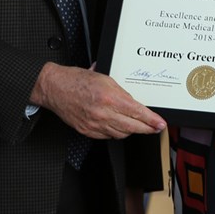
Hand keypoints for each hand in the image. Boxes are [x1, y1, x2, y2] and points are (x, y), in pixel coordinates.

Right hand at [32, 62, 165, 138]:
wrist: (54, 88)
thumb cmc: (75, 79)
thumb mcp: (103, 77)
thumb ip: (119, 89)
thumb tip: (132, 98)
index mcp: (109, 96)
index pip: (136, 111)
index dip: (151, 119)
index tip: (160, 123)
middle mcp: (102, 112)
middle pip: (132, 127)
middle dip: (147, 129)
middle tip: (155, 128)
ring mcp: (95, 124)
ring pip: (121, 133)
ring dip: (131, 130)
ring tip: (138, 126)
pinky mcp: (88, 131)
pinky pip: (108, 136)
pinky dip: (116, 132)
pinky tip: (119, 127)